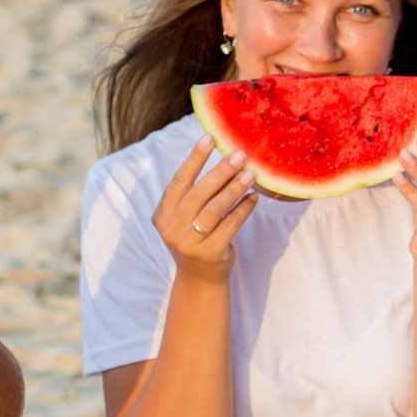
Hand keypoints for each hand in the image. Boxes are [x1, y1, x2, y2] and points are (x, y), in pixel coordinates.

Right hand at [152, 137, 257, 282]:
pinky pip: (230, 225)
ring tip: (251, 174)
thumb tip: (223, 157)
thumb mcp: (185, 217)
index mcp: (162, 215)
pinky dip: (244, 209)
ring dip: (235, 188)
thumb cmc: (196, 238)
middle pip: (198, 193)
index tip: (209, 138)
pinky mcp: (210, 254)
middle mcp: (171, 229)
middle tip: (240, 154)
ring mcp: (189, 244)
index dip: (194, 159)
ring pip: (215, 209)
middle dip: (221, 171)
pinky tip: (254, 198)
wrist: (200, 278)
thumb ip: (194, 193)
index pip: (178, 181)